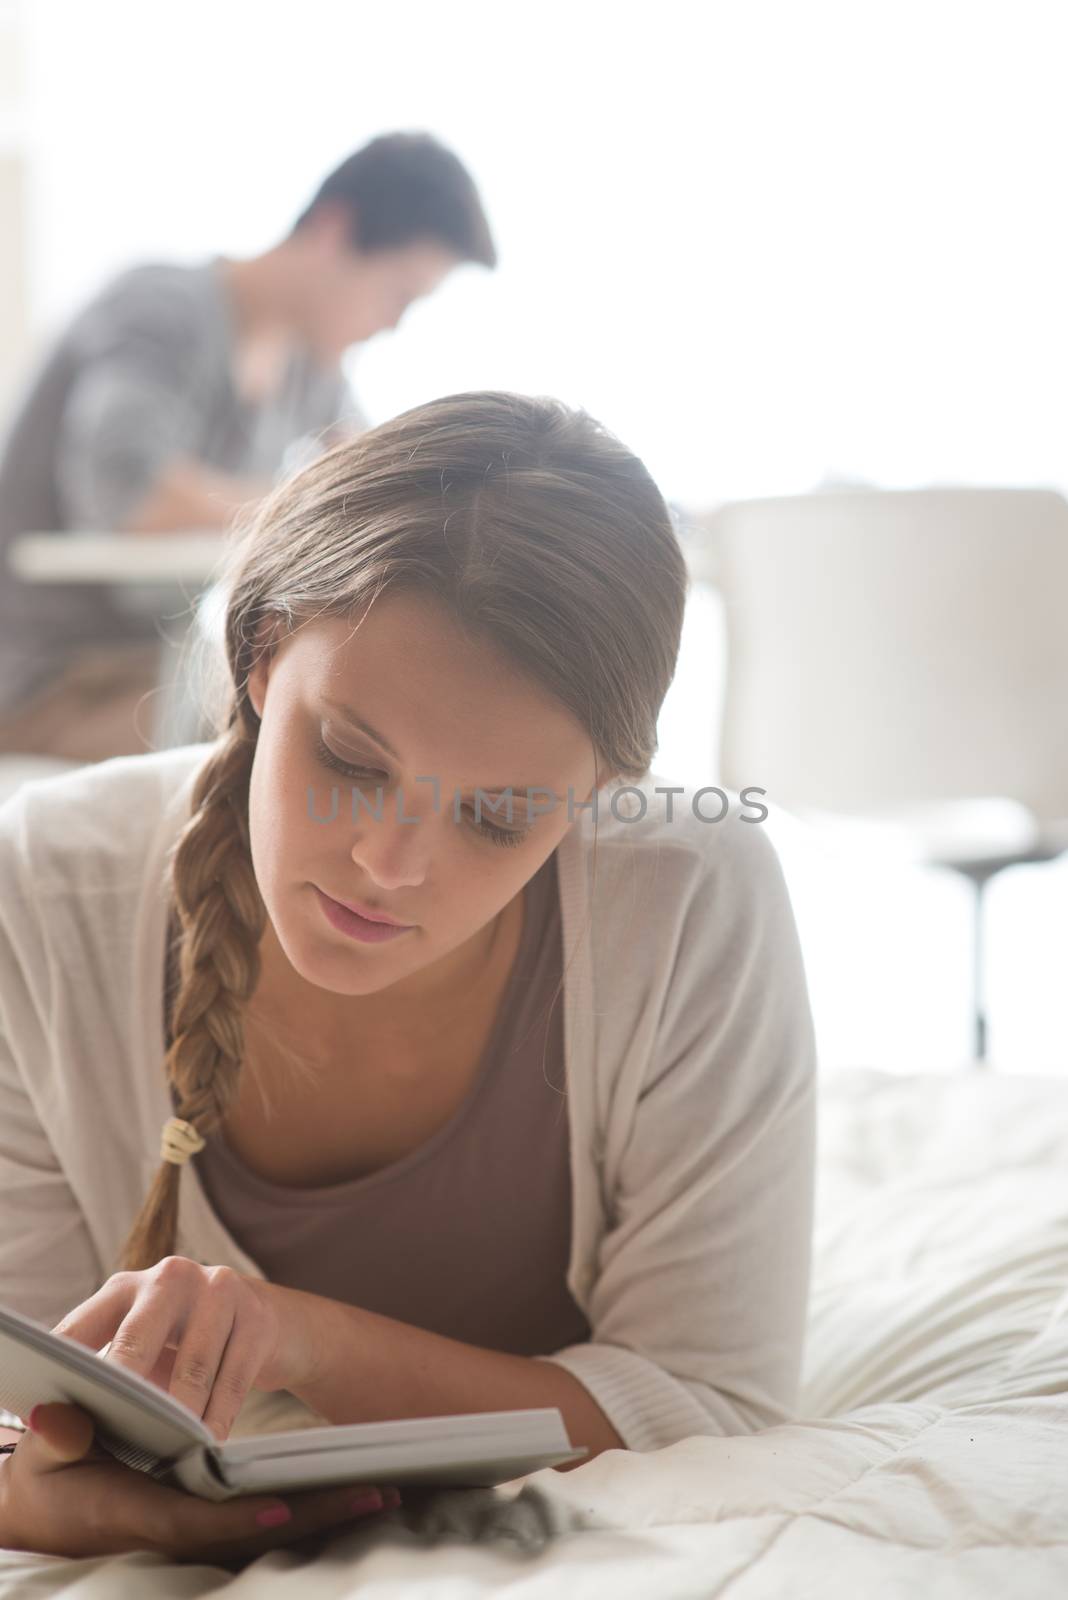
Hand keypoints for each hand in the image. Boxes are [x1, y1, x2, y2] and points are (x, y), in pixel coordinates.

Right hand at [0, 1401, 398, 1562]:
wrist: (41, 1510)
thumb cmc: (42, 1478)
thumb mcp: (44, 1455)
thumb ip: (57, 1438)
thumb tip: (63, 1422)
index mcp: (135, 1515)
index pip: (196, 1522)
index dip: (240, 1519)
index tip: (285, 1511)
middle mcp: (174, 1527)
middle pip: (253, 1529)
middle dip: (314, 1515)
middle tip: (379, 1494)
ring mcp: (193, 1527)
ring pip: (268, 1525)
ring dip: (323, 1512)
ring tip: (383, 1492)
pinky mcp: (205, 1518)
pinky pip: (264, 1514)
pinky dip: (305, 1504)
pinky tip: (346, 1490)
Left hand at [51, 1255, 308, 1441]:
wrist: (271, 1322)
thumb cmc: (188, 1344)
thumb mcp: (145, 1348)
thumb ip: (105, 1375)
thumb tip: (48, 1422)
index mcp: (126, 1287)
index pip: (79, 1328)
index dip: (58, 1367)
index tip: (43, 1410)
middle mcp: (170, 1278)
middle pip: (135, 1340)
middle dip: (121, 1392)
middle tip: (110, 1434)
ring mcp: (218, 1291)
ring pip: (191, 1367)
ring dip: (181, 1418)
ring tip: (169, 1455)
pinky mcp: (257, 1316)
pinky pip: (234, 1378)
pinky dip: (219, 1417)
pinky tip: (210, 1444)